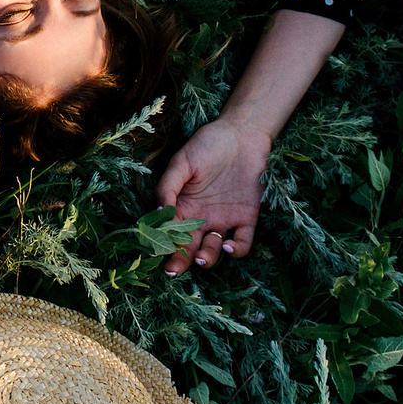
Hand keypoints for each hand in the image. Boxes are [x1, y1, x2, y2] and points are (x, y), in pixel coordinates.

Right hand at [156, 119, 271, 274]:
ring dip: (206, 258)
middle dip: (179, 261)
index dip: (162, 245)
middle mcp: (202, 218)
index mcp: (183, 207)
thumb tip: (158, 213)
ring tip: (201, 257)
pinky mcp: (247, 218)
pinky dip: (236, 249)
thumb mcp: (182, 162)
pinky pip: (242, 242)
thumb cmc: (208, 144)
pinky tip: (227, 245)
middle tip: (173, 269)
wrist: (242, 134)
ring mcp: (224, 220)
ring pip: (212, 250)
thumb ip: (168, 186)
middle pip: (188, 248)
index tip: (156, 252)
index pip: (169, 232)